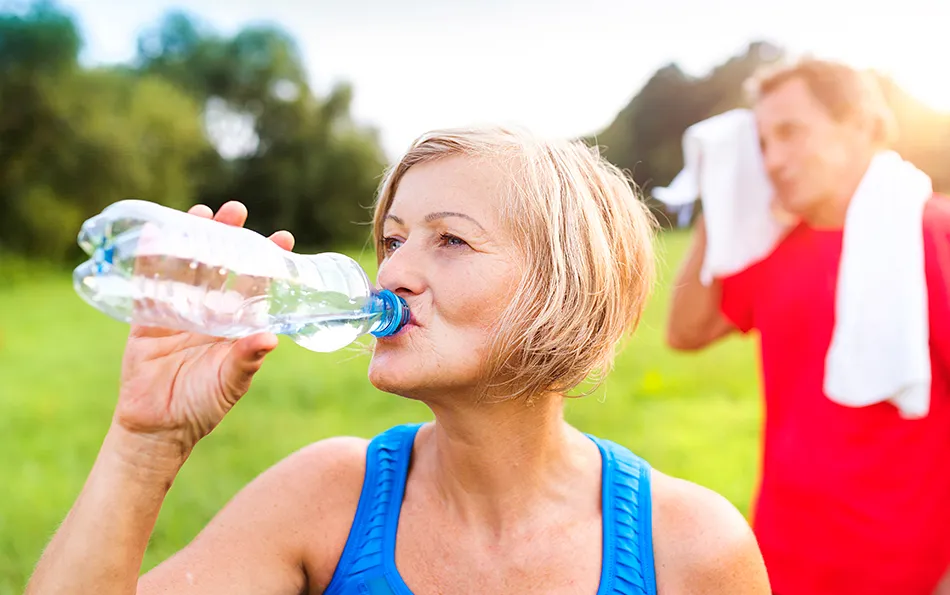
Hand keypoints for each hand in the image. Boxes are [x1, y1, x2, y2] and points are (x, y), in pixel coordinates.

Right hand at [112, 201, 294, 459]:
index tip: (283, 238)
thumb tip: (270, 338)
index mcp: (236, 324)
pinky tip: (153, 233)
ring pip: (187, 267)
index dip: (268, 262)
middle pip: (221, 266)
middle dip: (229, 238)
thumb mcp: (230, 382)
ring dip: (193, 239)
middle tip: (237, 211)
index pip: (256, 285)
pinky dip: (150, 258)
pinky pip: (148, 283)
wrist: (158, 428)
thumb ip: (246, 359)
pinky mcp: (147, 317)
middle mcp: (210, 312)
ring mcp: (178, 311)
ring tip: (201, 212)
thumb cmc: (203, 406)